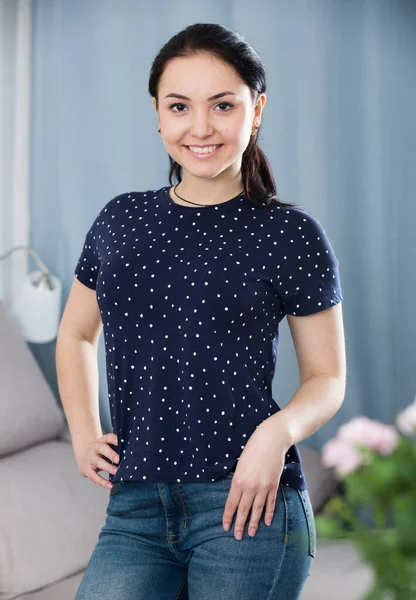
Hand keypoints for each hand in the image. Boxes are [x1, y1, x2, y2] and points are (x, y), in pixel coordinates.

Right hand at [74, 433, 118, 489]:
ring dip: (108, 467)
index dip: (113, 439)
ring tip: (117, 472)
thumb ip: (116, 448)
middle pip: (102, 448)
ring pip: (98, 462)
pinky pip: (94, 476)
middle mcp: (95, 448)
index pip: (108, 437)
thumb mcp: (106, 445)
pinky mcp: (86, 470)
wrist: (83, 454)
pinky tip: (110, 485)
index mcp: (102, 441)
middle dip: (111, 454)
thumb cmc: (101, 451)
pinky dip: (102, 482)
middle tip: (119, 459)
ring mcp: (90, 459)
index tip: (120, 442)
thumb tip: (131, 454)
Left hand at [222, 422, 287, 539]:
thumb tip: (237, 494)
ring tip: (251, 534)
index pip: (231, 503)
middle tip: (237, 536)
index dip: (228, 516)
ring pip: (257, 509)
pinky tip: (266, 522)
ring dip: (253, 523)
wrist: (271, 440)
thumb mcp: (240, 464)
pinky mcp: (273, 485)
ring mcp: (263, 487)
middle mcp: (250, 486)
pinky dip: (268, 513)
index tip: (225, 526)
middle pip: (243, 510)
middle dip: (239, 524)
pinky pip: (270, 503)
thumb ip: (238, 480)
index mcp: (238, 480)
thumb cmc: (252, 448)